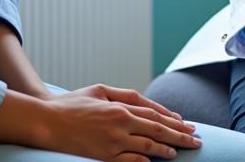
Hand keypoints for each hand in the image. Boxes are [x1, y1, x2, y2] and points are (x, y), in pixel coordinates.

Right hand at [34, 89, 200, 161]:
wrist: (48, 121)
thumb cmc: (74, 104)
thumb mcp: (100, 90)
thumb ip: (123, 96)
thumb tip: (144, 105)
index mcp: (120, 106)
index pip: (154, 113)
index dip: (173, 119)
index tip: (187, 124)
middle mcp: (120, 123)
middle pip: (157, 130)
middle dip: (179, 135)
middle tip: (196, 140)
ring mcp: (112, 142)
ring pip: (147, 146)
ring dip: (167, 150)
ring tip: (181, 152)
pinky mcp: (103, 157)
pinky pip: (129, 161)